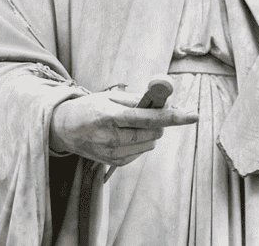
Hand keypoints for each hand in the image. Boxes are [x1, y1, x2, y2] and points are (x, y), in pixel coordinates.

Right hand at [48, 90, 197, 165]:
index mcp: (109, 116)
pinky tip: (125, 134)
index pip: (147, 118)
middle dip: (160, 123)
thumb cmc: (91, 107)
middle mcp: (110, 137)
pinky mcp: (113, 162)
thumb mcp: (110, 97)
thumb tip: (167, 102)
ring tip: (131, 123)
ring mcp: (111, 153)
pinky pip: (140, 152)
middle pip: (152, 134)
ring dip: (150, 133)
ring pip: (149, 144)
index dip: (172, 116)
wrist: (65, 128)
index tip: (193, 114)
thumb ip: (139, 99)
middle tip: (153, 111)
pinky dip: (140, 142)